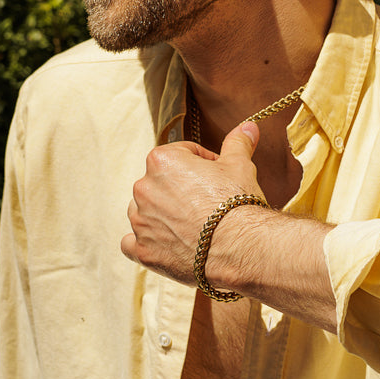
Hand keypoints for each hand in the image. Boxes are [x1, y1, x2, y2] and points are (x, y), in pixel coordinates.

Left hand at [122, 121, 263, 285]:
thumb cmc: (238, 204)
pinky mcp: (144, 251)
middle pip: (161, 183)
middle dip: (182, 190)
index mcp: (161, 160)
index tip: (218, 177)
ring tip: (193, 226)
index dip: (204, 164)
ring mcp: (141, 222)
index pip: (181, 154)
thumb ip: (237, 143)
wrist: (241, 248)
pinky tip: (164, 244)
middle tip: (210, 203)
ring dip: (163, 216)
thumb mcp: (241, 166)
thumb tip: (247, 127)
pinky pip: (132, 244)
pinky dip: (145, 243)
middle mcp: (143, 189)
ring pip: (145, 212)